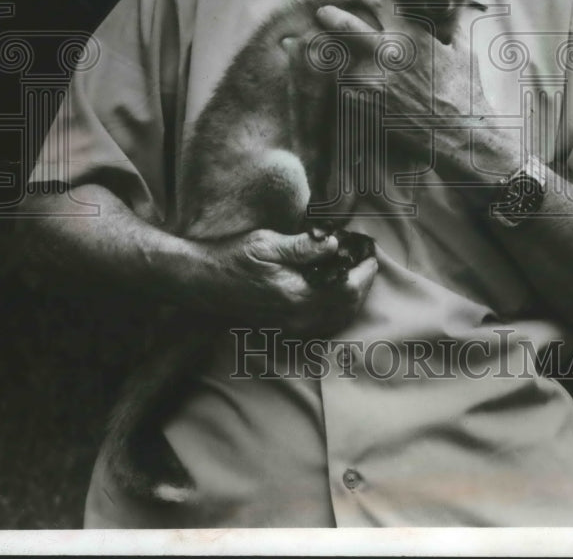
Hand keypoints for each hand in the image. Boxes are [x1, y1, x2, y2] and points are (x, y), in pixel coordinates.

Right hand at [190, 228, 377, 336]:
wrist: (201, 283)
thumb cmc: (231, 258)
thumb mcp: (266, 243)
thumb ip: (302, 247)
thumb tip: (335, 244)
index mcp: (295, 296)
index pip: (346, 289)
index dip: (364, 272)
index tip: (370, 253)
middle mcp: (296, 318)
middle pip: (346, 307)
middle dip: (362, 284)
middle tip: (367, 262)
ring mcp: (290, 328)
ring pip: (337, 319)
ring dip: (351, 298)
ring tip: (356, 274)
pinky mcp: (284, 330)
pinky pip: (323, 326)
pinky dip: (337, 310)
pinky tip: (335, 293)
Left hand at [315, 0, 519, 181]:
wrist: (460, 132)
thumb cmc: (465, 93)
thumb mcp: (464, 51)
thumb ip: (452, 27)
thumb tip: (456, 9)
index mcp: (410, 32)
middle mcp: (387, 50)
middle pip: (343, 23)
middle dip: (329, 15)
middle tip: (323, 14)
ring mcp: (373, 78)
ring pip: (340, 58)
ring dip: (338, 56)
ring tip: (337, 57)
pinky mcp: (365, 102)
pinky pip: (344, 87)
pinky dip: (346, 84)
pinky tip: (352, 86)